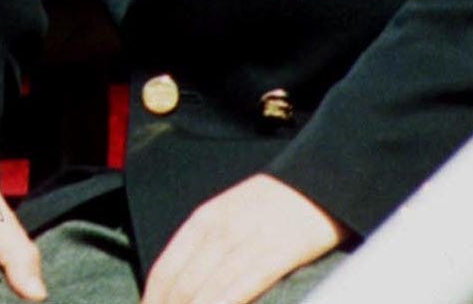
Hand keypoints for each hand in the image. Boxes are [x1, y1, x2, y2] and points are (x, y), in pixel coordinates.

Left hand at [141, 174, 346, 303]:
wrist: (319, 182)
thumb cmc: (274, 205)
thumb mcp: (229, 214)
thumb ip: (207, 244)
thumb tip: (185, 280)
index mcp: (203, 221)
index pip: (166, 269)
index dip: (154, 297)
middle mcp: (218, 231)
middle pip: (182, 284)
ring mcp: (246, 242)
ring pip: (206, 289)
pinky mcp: (276, 253)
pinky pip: (242, 285)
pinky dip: (224, 303)